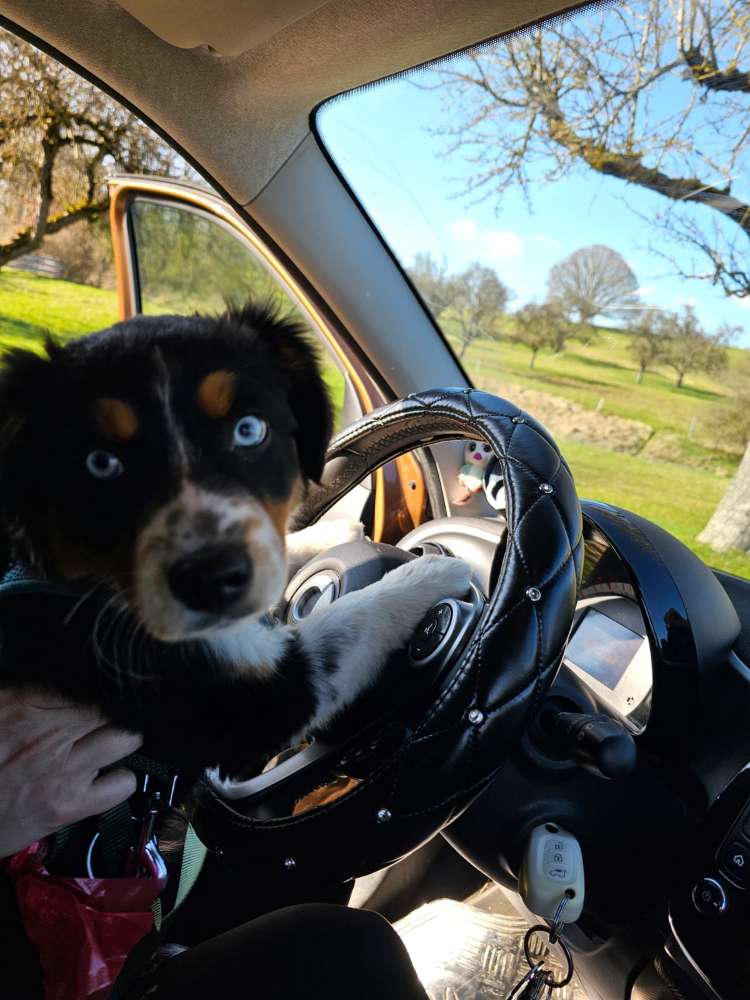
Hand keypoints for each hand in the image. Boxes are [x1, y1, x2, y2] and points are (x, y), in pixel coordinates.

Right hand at [0, 688, 141, 857]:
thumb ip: (29, 687)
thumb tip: (62, 666)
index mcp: (26, 702)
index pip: (90, 678)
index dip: (104, 680)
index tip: (107, 683)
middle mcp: (49, 733)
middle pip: (114, 704)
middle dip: (116, 706)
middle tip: (109, 713)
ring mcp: (63, 771)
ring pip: (127, 737)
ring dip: (122, 737)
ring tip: (109, 740)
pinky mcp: (68, 806)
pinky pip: (123, 784)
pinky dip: (121, 779)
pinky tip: (107, 775)